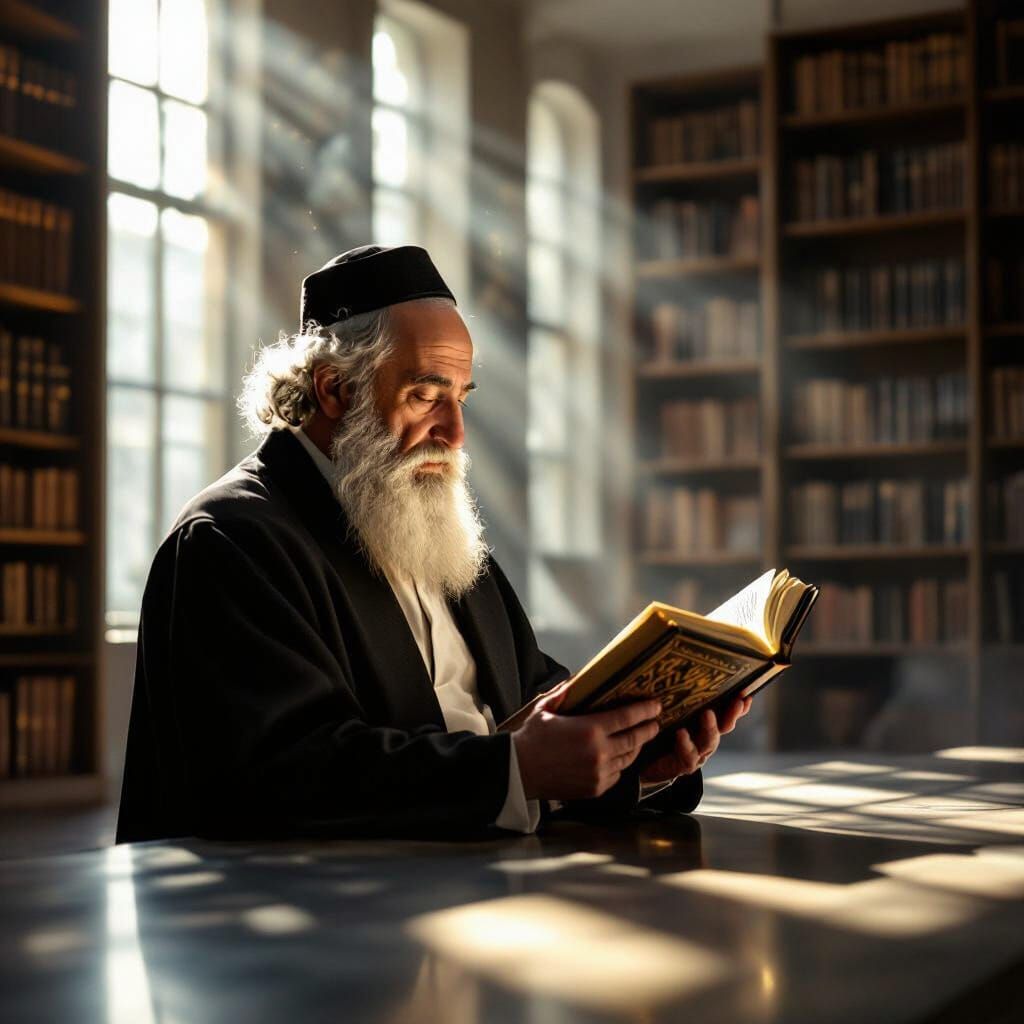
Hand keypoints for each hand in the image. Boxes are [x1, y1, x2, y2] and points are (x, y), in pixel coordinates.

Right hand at [512, 686, 661, 800]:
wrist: (517, 772)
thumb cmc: (530, 738)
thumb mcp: (546, 708)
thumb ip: (567, 691)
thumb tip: (581, 677)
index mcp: (590, 730)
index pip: (627, 717)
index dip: (645, 710)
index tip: (655, 705)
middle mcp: (599, 753)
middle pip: (635, 739)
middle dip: (649, 728)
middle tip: (655, 720)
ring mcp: (599, 773)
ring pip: (629, 759)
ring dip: (637, 746)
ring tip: (640, 737)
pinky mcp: (596, 788)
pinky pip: (617, 774)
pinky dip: (621, 764)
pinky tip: (619, 756)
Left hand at [639, 696, 751, 784]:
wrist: (647, 764)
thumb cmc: (662, 735)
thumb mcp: (674, 714)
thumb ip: (680, 699)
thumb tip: (681, 673)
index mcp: (706, 726)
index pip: (727, 715)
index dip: (738, 707)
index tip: (747, 695)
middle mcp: (706, 740)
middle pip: (724, 727)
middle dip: (732, 714)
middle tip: (737, 701)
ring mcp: (698, 754)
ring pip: (709, 742)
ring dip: (710, 727)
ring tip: (707, 713)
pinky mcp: (683, 764)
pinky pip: (688, 755)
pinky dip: (686, 744)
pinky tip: (681, 733)